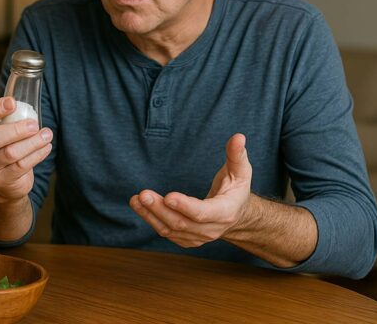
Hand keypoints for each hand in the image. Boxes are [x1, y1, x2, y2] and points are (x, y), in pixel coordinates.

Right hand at [0, 97, 52, 201]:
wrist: (5, 181)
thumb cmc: (5, 148)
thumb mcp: (2, 132)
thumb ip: (11, 119)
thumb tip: (29, 106)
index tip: (12, 102)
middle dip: (16, 130)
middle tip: (34, 125)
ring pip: (10, 153)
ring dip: (32, 142)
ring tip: (46, 135)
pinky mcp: (2, 180)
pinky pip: (21, 166)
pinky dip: (36, 155)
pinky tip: (46, 147)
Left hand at [129, 133, 252, 247]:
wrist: (235, 216)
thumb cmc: (235, 189)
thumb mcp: (241, 171)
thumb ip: (236, 155)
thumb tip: (238, 137)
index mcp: (225, 212)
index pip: (203, 213)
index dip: (185, 206)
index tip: (168, 196)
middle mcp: (211, 229)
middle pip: (181, 223)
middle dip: (160, 209)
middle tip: (143, 194)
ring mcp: (198, 237)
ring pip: (170, 230)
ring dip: (150, 215)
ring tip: (135, 200)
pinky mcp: (186, 239)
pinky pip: (166, 232)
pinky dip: (151, 220)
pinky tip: (139, 206)